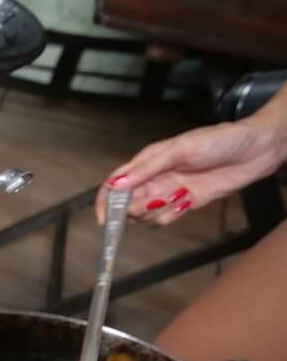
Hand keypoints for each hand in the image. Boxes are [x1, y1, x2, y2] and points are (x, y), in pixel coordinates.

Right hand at [97, 106, 286, 225]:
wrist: (257, 150)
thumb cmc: (221, 140)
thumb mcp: (182, 149)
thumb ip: (149, 168)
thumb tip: (117, 184)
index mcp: (148, 161)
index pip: (115, 184)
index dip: (105, 202)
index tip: (104, 219)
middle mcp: (154, 178)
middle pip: (127, 204)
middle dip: (136, 208)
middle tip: (158, 200)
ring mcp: (169, 192)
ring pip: (144, 214)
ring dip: (155, 213)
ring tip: (177, 198)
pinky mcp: (184, 204)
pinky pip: (164, 219)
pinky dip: (169, 217)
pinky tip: (185, 204)